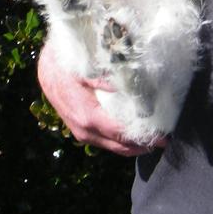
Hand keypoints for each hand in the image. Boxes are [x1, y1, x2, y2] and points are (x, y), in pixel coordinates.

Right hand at [37, 40, 161, 156]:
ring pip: (113, 147)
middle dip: (144, 145)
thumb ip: (107, 79)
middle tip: (165, 139)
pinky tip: (135, 133)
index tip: (165, 136)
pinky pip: (105, 141)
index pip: (122, 134)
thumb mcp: (88, 67)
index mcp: (89, 117)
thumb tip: (131, 86)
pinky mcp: (81, 131)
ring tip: (155, 137)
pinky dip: (122, 141)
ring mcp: (82, 134)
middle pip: (120, 146)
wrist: (47, 69)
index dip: (145, 137)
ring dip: (134, 145)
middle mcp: (85, 131)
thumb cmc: (69, 66)